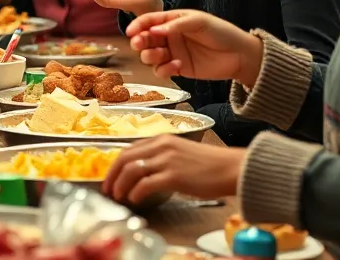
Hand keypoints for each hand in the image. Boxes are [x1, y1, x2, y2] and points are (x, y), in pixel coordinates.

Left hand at [103, 136, 244, 205]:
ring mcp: (167, 160)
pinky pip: (145, 184)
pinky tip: (136, 199)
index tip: (111, 177)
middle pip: (125, 158)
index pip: (129, 149)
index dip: (116, 165)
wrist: (232, 168)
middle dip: (112, 175)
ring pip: (132, 170)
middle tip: (108, 189)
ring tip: (119, 196)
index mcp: (163, 139)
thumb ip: (163, 156)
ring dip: (121, 185)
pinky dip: (136, 193)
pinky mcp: (173, 175)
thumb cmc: (211, 165)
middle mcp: (162, 146)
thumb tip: (144, 171)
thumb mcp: (182, 153)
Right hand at [126, 9, 263, 84]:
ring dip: (150, 56)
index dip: (138, 25)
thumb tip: (154, 30)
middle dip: (140, 41)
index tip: (130, 32)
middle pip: (145, 39)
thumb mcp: (199, 21)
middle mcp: (169, 36)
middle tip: (140, 44)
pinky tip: (177, 66)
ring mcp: (172, 53)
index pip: (149, 21)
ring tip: (163, 55)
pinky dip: (164, 69)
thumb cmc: (221, 32)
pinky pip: (162, 71)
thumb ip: (176, 25)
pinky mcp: (178, 69)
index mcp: (172, 21)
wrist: (239, 55)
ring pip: (150, 56)